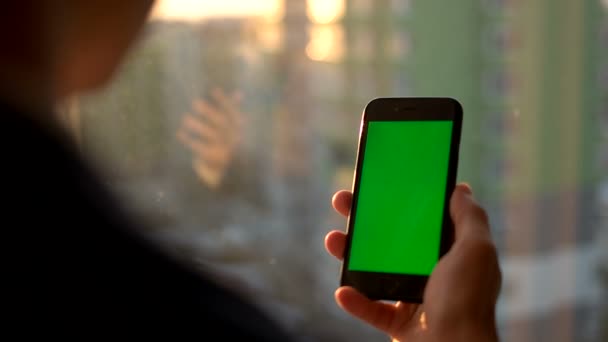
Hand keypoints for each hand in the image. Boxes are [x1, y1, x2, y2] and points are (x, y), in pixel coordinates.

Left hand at [177, 88, 243, 187]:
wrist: (236, 169)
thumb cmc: (232, 141)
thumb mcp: (236, 127)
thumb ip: (235, 110)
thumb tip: (239, 93)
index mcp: (240, 127)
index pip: (232, 111)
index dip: (224, 101)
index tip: (214, 90)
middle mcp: (234, 137)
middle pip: (221, 122)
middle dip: (209, 112)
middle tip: (195, 103)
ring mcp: (225, 147)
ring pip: (210, 135)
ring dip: (197, 126)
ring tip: (185, 119)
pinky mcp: (215, 157)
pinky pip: (201, 148)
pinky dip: (190, 141)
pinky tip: (180, 133)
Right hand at [325, 184, 500, 341]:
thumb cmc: (468, 301)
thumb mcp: (477, 250)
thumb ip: (470, 218)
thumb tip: (461, 189)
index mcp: (449, 253)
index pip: (420, 220)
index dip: (398, 200)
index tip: (378, 183)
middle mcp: (431, 273)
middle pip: (390, 240)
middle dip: (363, 220)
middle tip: (343, 202)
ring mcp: (413, 299)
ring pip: (374, 272)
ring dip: (349, 255)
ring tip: (333, 240)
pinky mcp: (398, 324)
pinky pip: (370, 309)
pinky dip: (355, 301)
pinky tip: (342, 290)